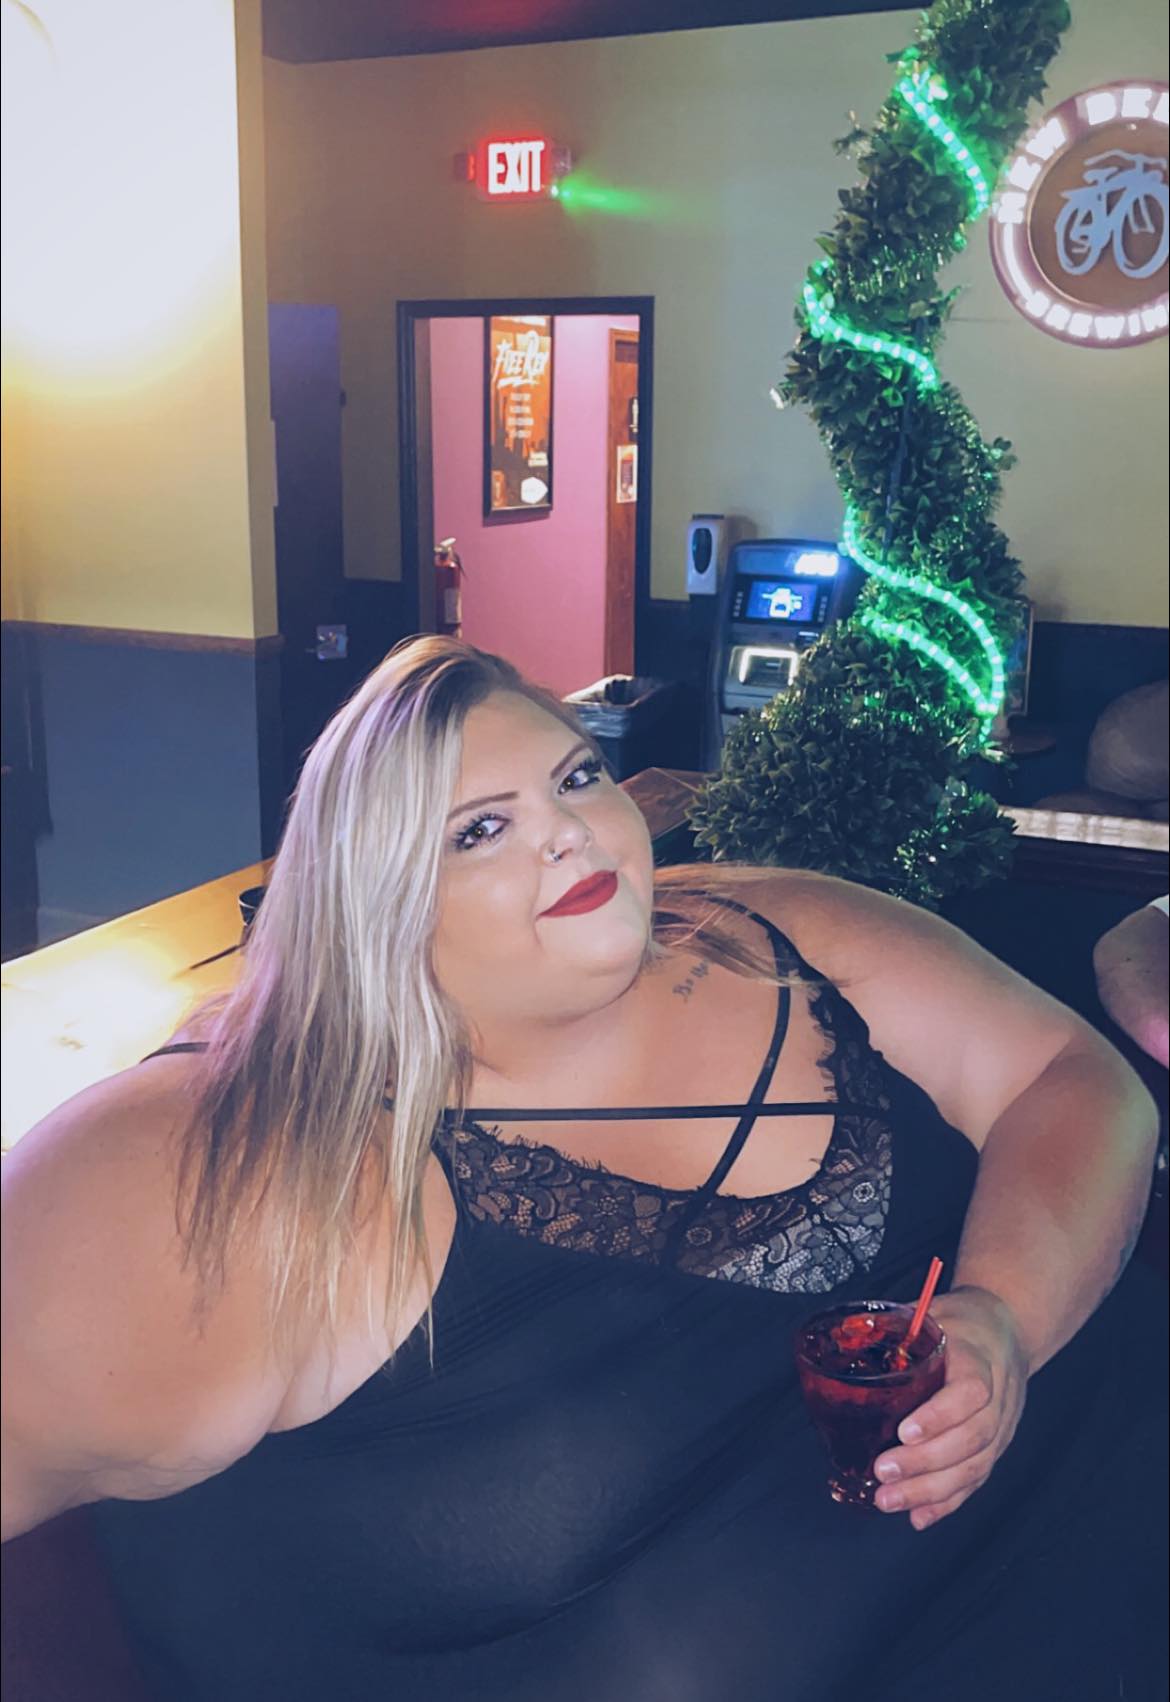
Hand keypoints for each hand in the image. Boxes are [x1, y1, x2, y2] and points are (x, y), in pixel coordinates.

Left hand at [872, 1285, 1028, 1530]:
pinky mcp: (996, 1446)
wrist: (1007, 1329)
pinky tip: (918, 1516)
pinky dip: (946, 1503)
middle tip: (883, 1472)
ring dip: (930, 1490)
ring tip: (889, 1500)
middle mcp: (1000, 1396)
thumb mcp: (932, 1312)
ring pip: (975, 1466)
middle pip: (972, 1438)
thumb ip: (894, 1327)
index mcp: (981, 1357)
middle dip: (925, 1463)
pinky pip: (975, 1479)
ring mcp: (1002, 1426)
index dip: (939, 1416)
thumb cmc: (961, 1321)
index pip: (970, 1392)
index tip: (904, 1431)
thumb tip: (844, 1335)